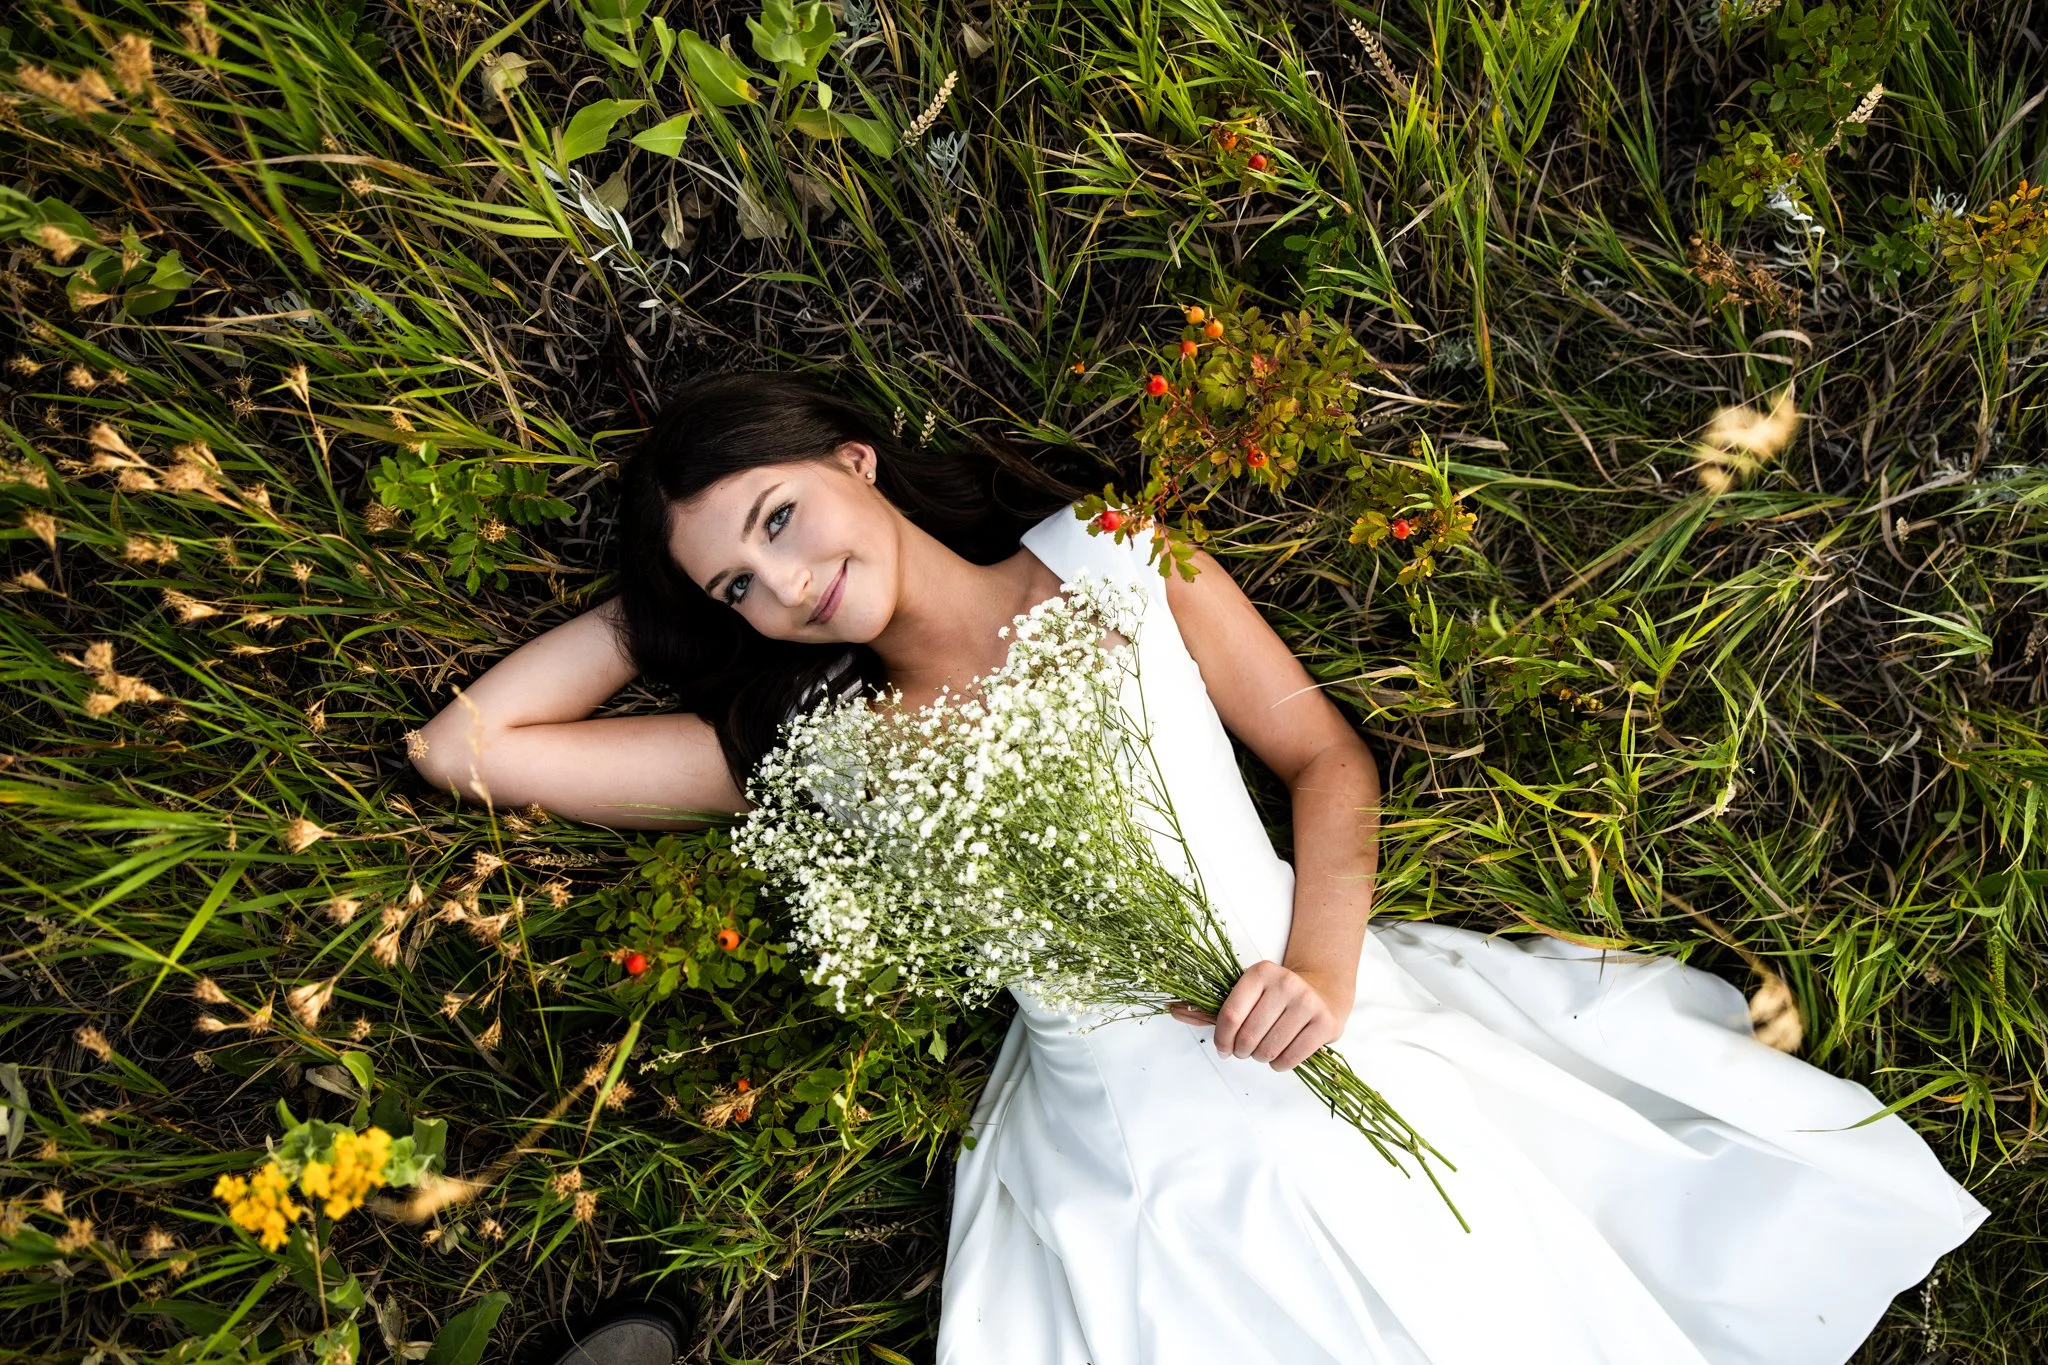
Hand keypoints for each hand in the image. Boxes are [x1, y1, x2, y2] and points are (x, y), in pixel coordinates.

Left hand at [1166, 961, 1353, 1072]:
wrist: (1323, 991)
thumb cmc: (1274, 998)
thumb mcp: (1245, 994)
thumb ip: (1208, 1007)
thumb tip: (1171, 1010)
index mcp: (1260, 972)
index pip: (1230, 1014)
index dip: (1221, 1039)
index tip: (1222, 1049)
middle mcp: (1285, 983)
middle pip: (1248, 1036)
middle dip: (1241, 1051)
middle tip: (1245, 1050)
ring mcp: (1307, 1003)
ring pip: (1268, 1050)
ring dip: (1259, 1058)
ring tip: (1263, 1050)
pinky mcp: (1325, 1024)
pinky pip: (1290, 1059)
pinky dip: (1279, 1065)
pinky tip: (1280, 1054)